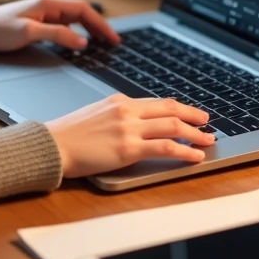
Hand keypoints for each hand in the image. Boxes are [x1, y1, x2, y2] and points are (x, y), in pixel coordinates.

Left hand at [0, 0, 118, 51]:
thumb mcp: (29, 32)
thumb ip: (57, 35)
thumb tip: (82, 42)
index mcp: (48, 3)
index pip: (83, 10)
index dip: (100, 23)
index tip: (112, 38)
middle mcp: (49, 6)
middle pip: (82, 13)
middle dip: (99, 27)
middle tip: (113, 43)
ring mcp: (45, 13)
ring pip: (75, 19)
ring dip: (90, 29)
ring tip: (102, 43)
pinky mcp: (40, 22)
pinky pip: (66, 25)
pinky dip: (78, 32)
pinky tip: (81, 42)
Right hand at [45, 94, 214, 177]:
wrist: (52, 145)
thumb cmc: (67, 135)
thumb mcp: (95, 115)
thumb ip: (116, 117)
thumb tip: (134, 125)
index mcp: (119, 101)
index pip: (156, 102)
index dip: (177, 108)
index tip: (189, 113)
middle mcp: (127, 111)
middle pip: (170, 110)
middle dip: (193, 116)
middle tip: (206, 122)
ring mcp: (129, 129)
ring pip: (173, 127)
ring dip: (194, 134)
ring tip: (207, 141)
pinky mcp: (128, 149)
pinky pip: (166, 148)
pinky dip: (185, 151)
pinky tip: (195, 156)